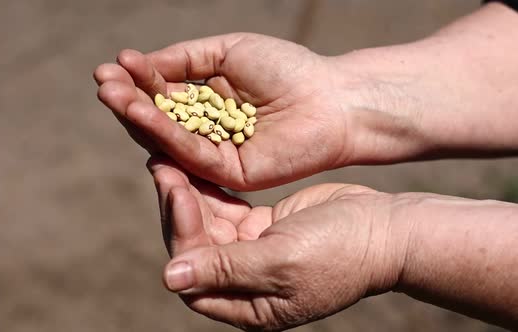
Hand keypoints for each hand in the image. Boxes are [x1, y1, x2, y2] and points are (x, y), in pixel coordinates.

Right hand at [96, 33, 373, 190]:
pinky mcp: (227, 173)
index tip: (113, 65)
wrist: (331, 98)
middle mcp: (206, 130)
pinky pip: (189, 152)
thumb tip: (139, 63)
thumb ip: (185, 59)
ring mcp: (215, 153)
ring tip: (111, 94)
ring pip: (167, 138)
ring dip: (138, 116)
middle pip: (158, 119)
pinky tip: (140, 112)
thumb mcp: (228, 52)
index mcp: (207, 101)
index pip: (163, 93)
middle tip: (102, 82)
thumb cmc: (287, 69)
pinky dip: (163, 132)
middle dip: (129, 100)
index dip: (138, 80)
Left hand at [148, 157, 405, 330]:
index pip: (196, 276)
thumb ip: (226, 269)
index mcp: (249, 306)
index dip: (181, 235)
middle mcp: (244, 283)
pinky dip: (209, 190)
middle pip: (195, 248)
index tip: (178, 192)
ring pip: (206, 225)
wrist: (384, 230)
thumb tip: (169, 279)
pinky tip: (194, 166)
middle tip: (162, 167)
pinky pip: (225, 210)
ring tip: (168, 160)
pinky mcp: (261, 228)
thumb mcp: (282, 262)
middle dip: (177, 209)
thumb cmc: (341, 252)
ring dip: (188, 195)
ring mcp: (252, 254)